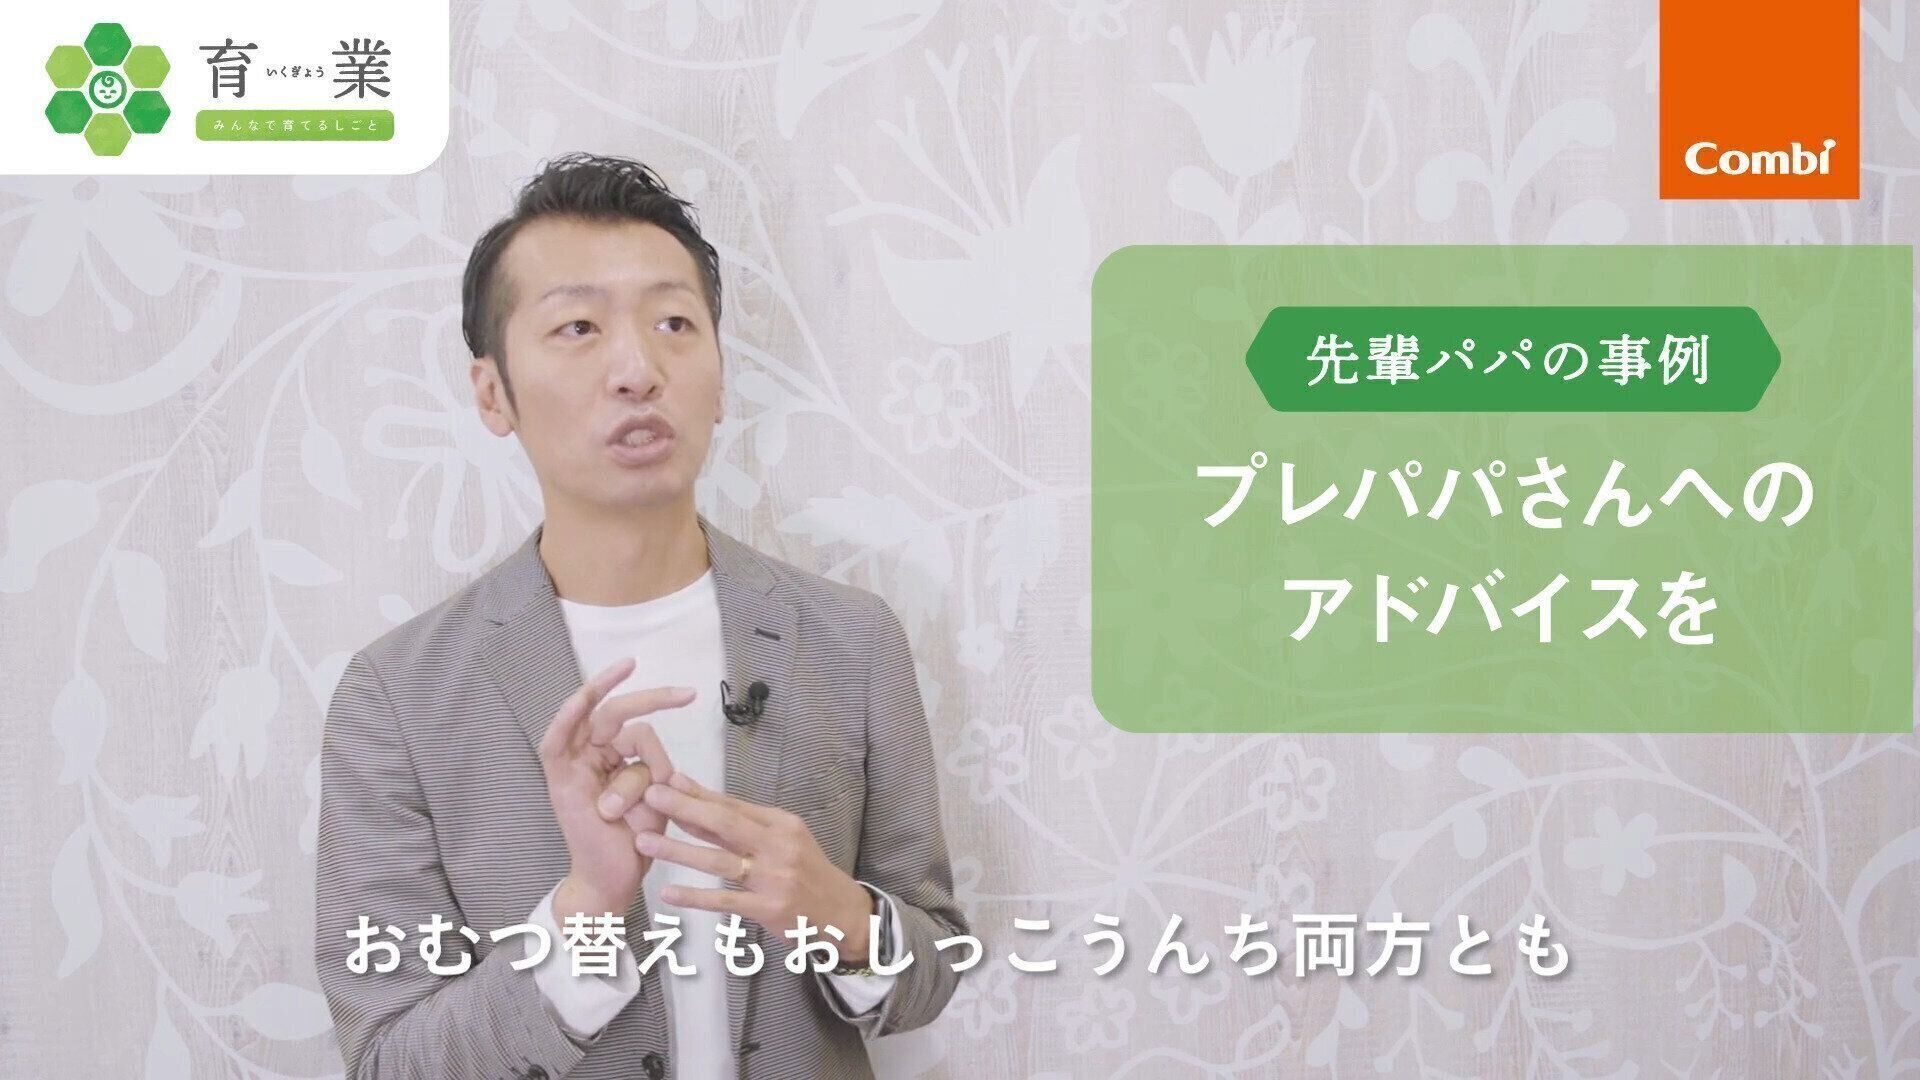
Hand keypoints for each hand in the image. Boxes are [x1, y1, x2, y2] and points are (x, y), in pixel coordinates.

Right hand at [537, 657, 690, 919]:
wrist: (615, 878)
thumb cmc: (635, 838)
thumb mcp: (657, 795)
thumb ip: (655, 767)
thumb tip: (659, 761)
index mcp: (609, 755)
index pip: (632, 719)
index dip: (657, 700)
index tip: (691, 692)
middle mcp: (587, 754)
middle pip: (617, 711)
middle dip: (654, 698)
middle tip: (689, 694)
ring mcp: (571, 765)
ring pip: (612, 734)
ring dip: (639, 775)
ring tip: (634, 813)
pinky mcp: (559, 781)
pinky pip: (556, 740)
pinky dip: (567, 716)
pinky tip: (582, 699)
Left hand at [623, 771, 876, 963]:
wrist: (843, 914)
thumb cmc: (806, 873)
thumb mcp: (784, 840)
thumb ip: (743, 824)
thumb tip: (699, 799)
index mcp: (782, 823)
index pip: (733, 805)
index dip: (697, 793)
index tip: (664, 780)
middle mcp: (779, 846)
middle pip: (725, 824)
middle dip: (685, 808)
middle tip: (650, 796)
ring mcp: (774, 878)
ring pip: (719, 861)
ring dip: (679, 851)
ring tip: (646, 842)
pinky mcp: (769, 909)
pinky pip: (724, 901)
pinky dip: (695, 897)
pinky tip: (668, 893)